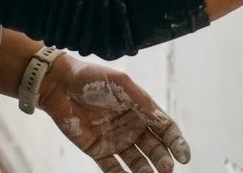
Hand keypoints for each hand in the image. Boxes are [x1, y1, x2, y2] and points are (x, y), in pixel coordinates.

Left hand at [38, 55, 190, 171]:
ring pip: (138, 162)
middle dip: (163, 161)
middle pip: (155, 149)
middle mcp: (133, 127)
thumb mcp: (119, 82)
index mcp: (142, 109)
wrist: (58, 85)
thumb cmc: (90, 78)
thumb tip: (160, 118)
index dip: (177, 143)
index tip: (184, 157)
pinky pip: (114, 169)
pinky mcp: (99, 151)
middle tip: (166, 170)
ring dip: (146, 172)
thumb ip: (140, 99)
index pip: (166, 129)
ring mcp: (117, 140)